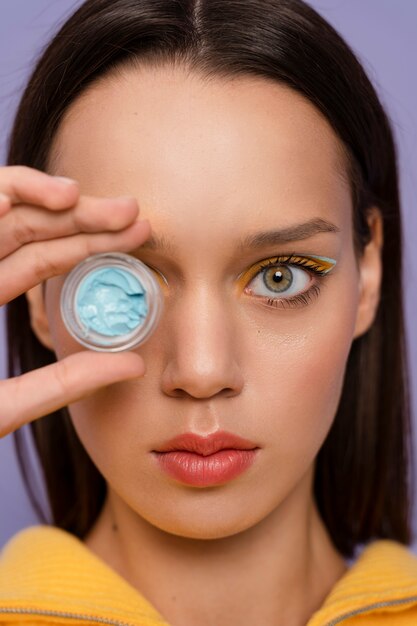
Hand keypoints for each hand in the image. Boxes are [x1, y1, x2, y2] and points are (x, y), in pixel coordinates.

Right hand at [0, 165, 148, 437]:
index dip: (90, 244)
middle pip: (27, 229)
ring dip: (36, 196)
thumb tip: (134, 365)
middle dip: (79, 215)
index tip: (137, 237)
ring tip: (81, 196)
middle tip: (133, 212)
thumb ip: (63, 384)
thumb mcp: (5, 407)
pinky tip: (24, 200)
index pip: (43, 260)